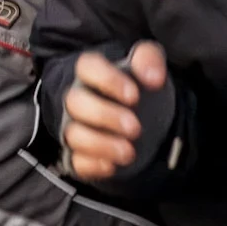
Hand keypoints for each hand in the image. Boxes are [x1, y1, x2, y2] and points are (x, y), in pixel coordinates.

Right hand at [62, 41, 167, 181]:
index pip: (87, 67)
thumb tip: (152, 76)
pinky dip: (92, 165)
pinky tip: (112, 165)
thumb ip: (150, 60)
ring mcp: (77, 128)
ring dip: (100, 144)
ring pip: (74, 134)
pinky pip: (76, 161)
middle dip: (104, 115)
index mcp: (92, 73)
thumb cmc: (140, 90)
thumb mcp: (149, 67)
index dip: (107, 80)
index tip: (134, 96)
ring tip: (129, 152)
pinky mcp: (80, 155)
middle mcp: (79, 99)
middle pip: (76, 102)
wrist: (146, 122)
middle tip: (135, 127)